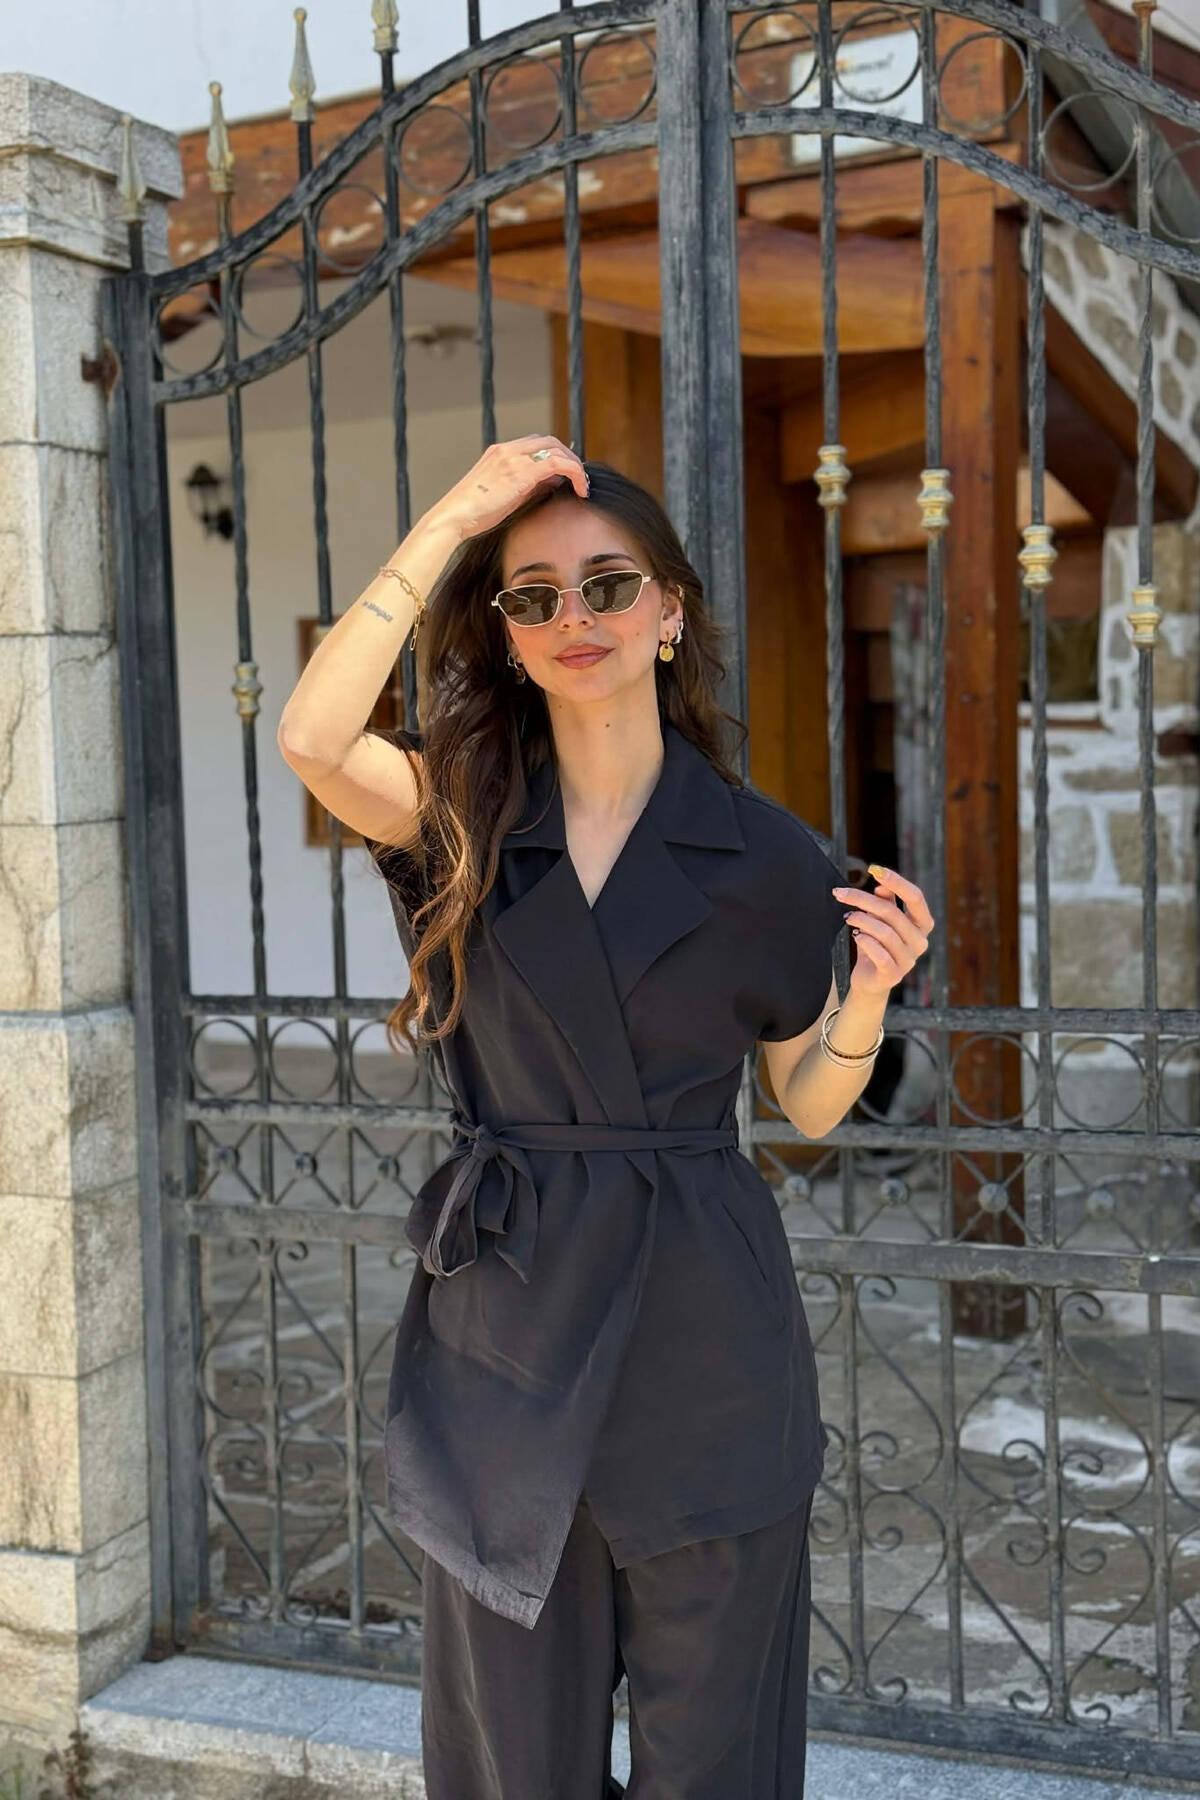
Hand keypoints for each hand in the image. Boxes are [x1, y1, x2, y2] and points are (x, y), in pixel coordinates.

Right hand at [420, 434, 588, 544]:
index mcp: (499, 452)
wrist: (455, 518)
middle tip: (579, 478)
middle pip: (549, 441)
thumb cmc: (474, 514)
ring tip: (582, 485)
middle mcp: (507, 449)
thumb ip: (527, 485)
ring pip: (556, 448)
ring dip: (574, 464)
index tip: (566, 474)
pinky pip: (557, 463)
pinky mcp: (521, 472)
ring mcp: (513, 458)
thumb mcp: (503, 495)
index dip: (555, 454)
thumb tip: (554, 482)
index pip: (535, 443)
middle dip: (568, 456)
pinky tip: (580, 490)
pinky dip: (574, 472)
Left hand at [832, 865, 934, 1000]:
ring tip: (848, 917)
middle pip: (892, 913)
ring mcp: (909, 960)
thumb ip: (887, 901)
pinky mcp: (893, 975)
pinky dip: (865, 941)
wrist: (871, 980)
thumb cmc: (878, 944)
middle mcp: (920, 941)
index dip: (896, 881)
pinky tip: (856, 936)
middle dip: (863, 900)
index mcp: (923, 924)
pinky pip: (879, 954)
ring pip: (884, 932)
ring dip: (861, 920)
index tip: (874, 869)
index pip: (915, 897)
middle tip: (840, 893)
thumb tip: (882, 885)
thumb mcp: (882, 920)